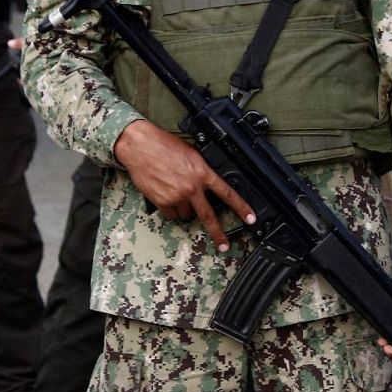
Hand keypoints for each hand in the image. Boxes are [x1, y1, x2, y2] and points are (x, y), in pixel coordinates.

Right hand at [112, 119, 255, 251]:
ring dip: (185, 208)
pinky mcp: (162, 202)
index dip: (241, 208)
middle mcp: (191, 188)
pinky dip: (170, 208)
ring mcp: (176, 197)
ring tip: (176, 190)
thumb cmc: (164, 145)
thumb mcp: (191, 154)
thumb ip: (202, 170)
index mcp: (202, 173)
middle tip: (224, 246)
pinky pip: (171, 213)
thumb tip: (208, 182)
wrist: (141, 146)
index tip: (250, 218)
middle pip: (208, 216)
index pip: (227, 194)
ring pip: (186, 213)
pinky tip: (166, 193)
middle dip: (218, 233)